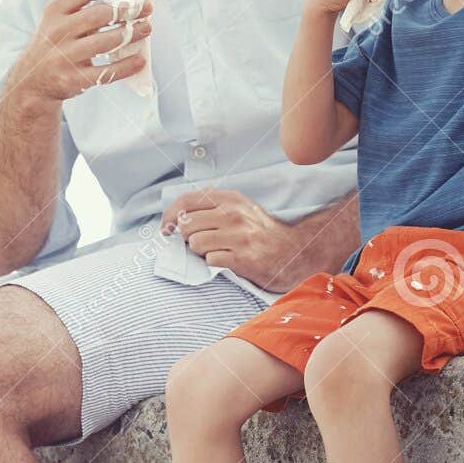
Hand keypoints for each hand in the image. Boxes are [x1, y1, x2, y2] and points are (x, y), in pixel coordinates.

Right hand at [11, 0, 153, 104]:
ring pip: (106, 42)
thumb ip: (85, 8)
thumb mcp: (58, 21)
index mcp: (54, 11)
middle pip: (99, 15)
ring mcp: (64, 57)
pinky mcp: (73, 79)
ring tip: (146, 28)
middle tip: (146, 8)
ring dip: (132, 34)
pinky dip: (127, 65)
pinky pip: (106, 72)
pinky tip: (140, 59)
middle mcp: (57, 32)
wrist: (32, 82)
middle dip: (128, 10)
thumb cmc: (55, 44)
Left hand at [159, 189, 304, 292]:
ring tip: (216, 252)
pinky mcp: (244, 258)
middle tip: (201, 244)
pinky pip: (211, 260)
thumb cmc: (261, 233)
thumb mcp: (240, 209)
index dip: (169, 216)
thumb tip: (178, 215)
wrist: (296, 253)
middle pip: (186, 224)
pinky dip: (213, 264)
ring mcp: (239, 236)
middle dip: (188, 238)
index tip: (166, 229)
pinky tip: (227, 261)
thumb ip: (212, 207)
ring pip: (196, 243)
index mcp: (230, 199)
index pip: (186, 201)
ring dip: (200, 252)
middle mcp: (234, 214)